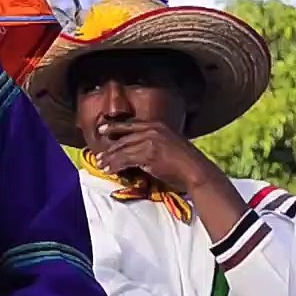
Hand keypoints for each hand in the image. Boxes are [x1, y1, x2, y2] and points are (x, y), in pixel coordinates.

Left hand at [95, 121, 222, 190]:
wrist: (197, 171)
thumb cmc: (187, 163)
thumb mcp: (171, 144)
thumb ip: (156, 142)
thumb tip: (140, 151)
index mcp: (158, 125)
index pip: (131, 124)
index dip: (114, 127)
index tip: (102, 129)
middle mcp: (153, 129)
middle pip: (124, 137)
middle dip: (109, 148)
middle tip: (98, 156)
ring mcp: (150, 140)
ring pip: (122, 148)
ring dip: (109, 158)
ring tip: (101, 165)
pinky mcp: (148, 154)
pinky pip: (125, 159)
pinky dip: (115, 165)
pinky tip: (109, 170)